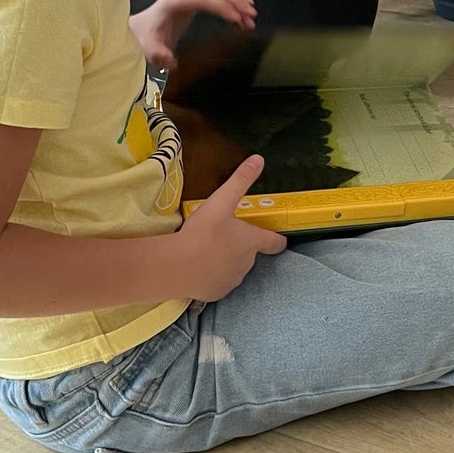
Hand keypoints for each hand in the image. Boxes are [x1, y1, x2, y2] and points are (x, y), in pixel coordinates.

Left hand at [129, 0, 256, 70]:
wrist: (139, 29)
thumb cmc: (145, 37)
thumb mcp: (150, 49)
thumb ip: (160, 55)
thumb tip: (172, 62)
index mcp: (175, 1)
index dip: (223, 7)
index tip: (238, 18)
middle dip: (236, 2)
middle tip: (251, 16)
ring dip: (238, 1)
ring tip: (251, 16)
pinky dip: (233, 1)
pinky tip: (242, 13)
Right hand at [175, 155, 285, 300]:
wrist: (177, 266)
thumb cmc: (203, 232)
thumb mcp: (222, 201)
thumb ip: (240, 180)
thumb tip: (259, 158)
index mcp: (253, 242)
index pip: (275, 242)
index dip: (276, 239)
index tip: (275, 238)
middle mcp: (248, 264)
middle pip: (250, 254)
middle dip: (240, 246)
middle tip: (222, 235)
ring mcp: (232, 280)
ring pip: (234, 269)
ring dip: (226, 261)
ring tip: (207, 250)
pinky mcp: (216, 293)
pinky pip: (218, 282)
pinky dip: (212, 276)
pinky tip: (199, 268)